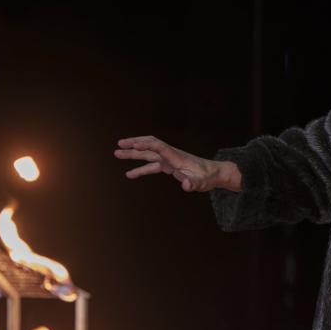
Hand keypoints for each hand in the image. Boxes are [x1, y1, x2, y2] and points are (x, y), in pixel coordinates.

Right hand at [115, 136, 241, 192]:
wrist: (214, 174)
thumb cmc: (207, 177)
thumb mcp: (201, 182)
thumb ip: (193, 183)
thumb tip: (186, 185)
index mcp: (176, 157)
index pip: (158, 146)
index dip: (145, 144)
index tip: (132, 145)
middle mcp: (170, 155)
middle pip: (149, 146)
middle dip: (134, 144)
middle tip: (119, 144)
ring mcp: (168, 160)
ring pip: (147, 154)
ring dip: (132, 154)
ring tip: (117, 154)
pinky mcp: (168, 166)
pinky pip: (151, 166)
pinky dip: (140, 169)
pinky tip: (129, 174)